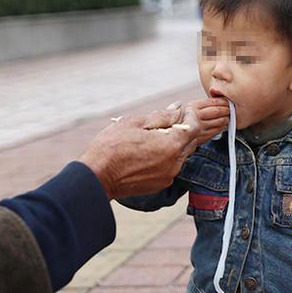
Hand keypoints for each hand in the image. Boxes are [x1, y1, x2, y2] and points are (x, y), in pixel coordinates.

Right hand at [79, 98, 229, 198]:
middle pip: (191, 141)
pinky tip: (152, 151)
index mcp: (171, 144)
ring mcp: (170, 174)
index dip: (192, 116)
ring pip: (182, 154)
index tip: (184, 110)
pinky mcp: (162, 183)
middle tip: (174, 120)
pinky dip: (168, 157)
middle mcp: (175, 162)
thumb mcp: (135, 123)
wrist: (96, 177)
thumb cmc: (111, 147)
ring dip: (176, 143)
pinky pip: (172, 166)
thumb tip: (178, 108)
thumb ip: (161, 116)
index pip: (195, 126)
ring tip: (159, 136)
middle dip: (186, 129)